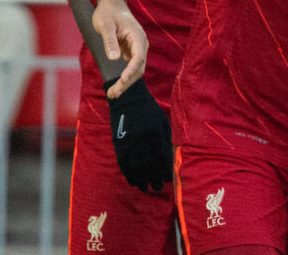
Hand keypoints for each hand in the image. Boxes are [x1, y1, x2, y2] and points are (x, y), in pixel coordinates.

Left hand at [91, 0, 147, 98]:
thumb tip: (114, 59)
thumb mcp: (105, 25)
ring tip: (112, 94)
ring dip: (126, 83)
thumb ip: (110, 42)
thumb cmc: (107, 13)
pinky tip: (116, 86)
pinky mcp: (131, 51)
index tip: (123, 80)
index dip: (131, 70)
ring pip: (136, 69)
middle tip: (113, 94)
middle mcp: (140, 44)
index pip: (138, 57)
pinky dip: (124, 78)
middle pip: (138, 67)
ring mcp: (137, 48)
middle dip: (127, 82)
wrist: (111, 5)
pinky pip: (131, 67)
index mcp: (137, 36)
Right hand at [103, 77, 172, 191]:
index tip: (169, 179)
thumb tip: (169, 157)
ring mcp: (129, 142)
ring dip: (140, 180)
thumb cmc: (149, 109)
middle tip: (158, 188)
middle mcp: (143, 140)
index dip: (165, 171)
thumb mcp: (162, 121)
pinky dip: (128, 174)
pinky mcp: (118, 144)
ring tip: (145, 188)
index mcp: (156, 133)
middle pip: (149, 166)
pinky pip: (123, 164)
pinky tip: (133, 181)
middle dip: (154, 179)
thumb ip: (166, 138)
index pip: (162, 158)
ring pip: (135, 167)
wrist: (128, 98)